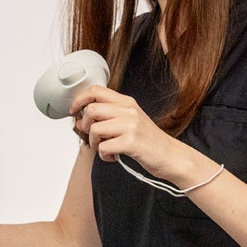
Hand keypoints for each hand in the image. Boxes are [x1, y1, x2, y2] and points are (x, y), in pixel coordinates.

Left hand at [69, 85, 198, 181]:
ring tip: (105, 148)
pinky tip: (113, 156)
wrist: (171, 156)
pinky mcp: (132, 142)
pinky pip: (104, 147)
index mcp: (127, 102)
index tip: (74, 111)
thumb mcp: (128, 124)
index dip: (79, 99)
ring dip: (94, 143)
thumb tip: (80, 121)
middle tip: (95, 136)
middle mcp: (129, 110)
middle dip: (87, 126)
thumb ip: (105, 119)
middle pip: (92, 109)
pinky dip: (104, 155)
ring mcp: (131, 126)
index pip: (96, 90)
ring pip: (95, 129)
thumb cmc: (148, 141)